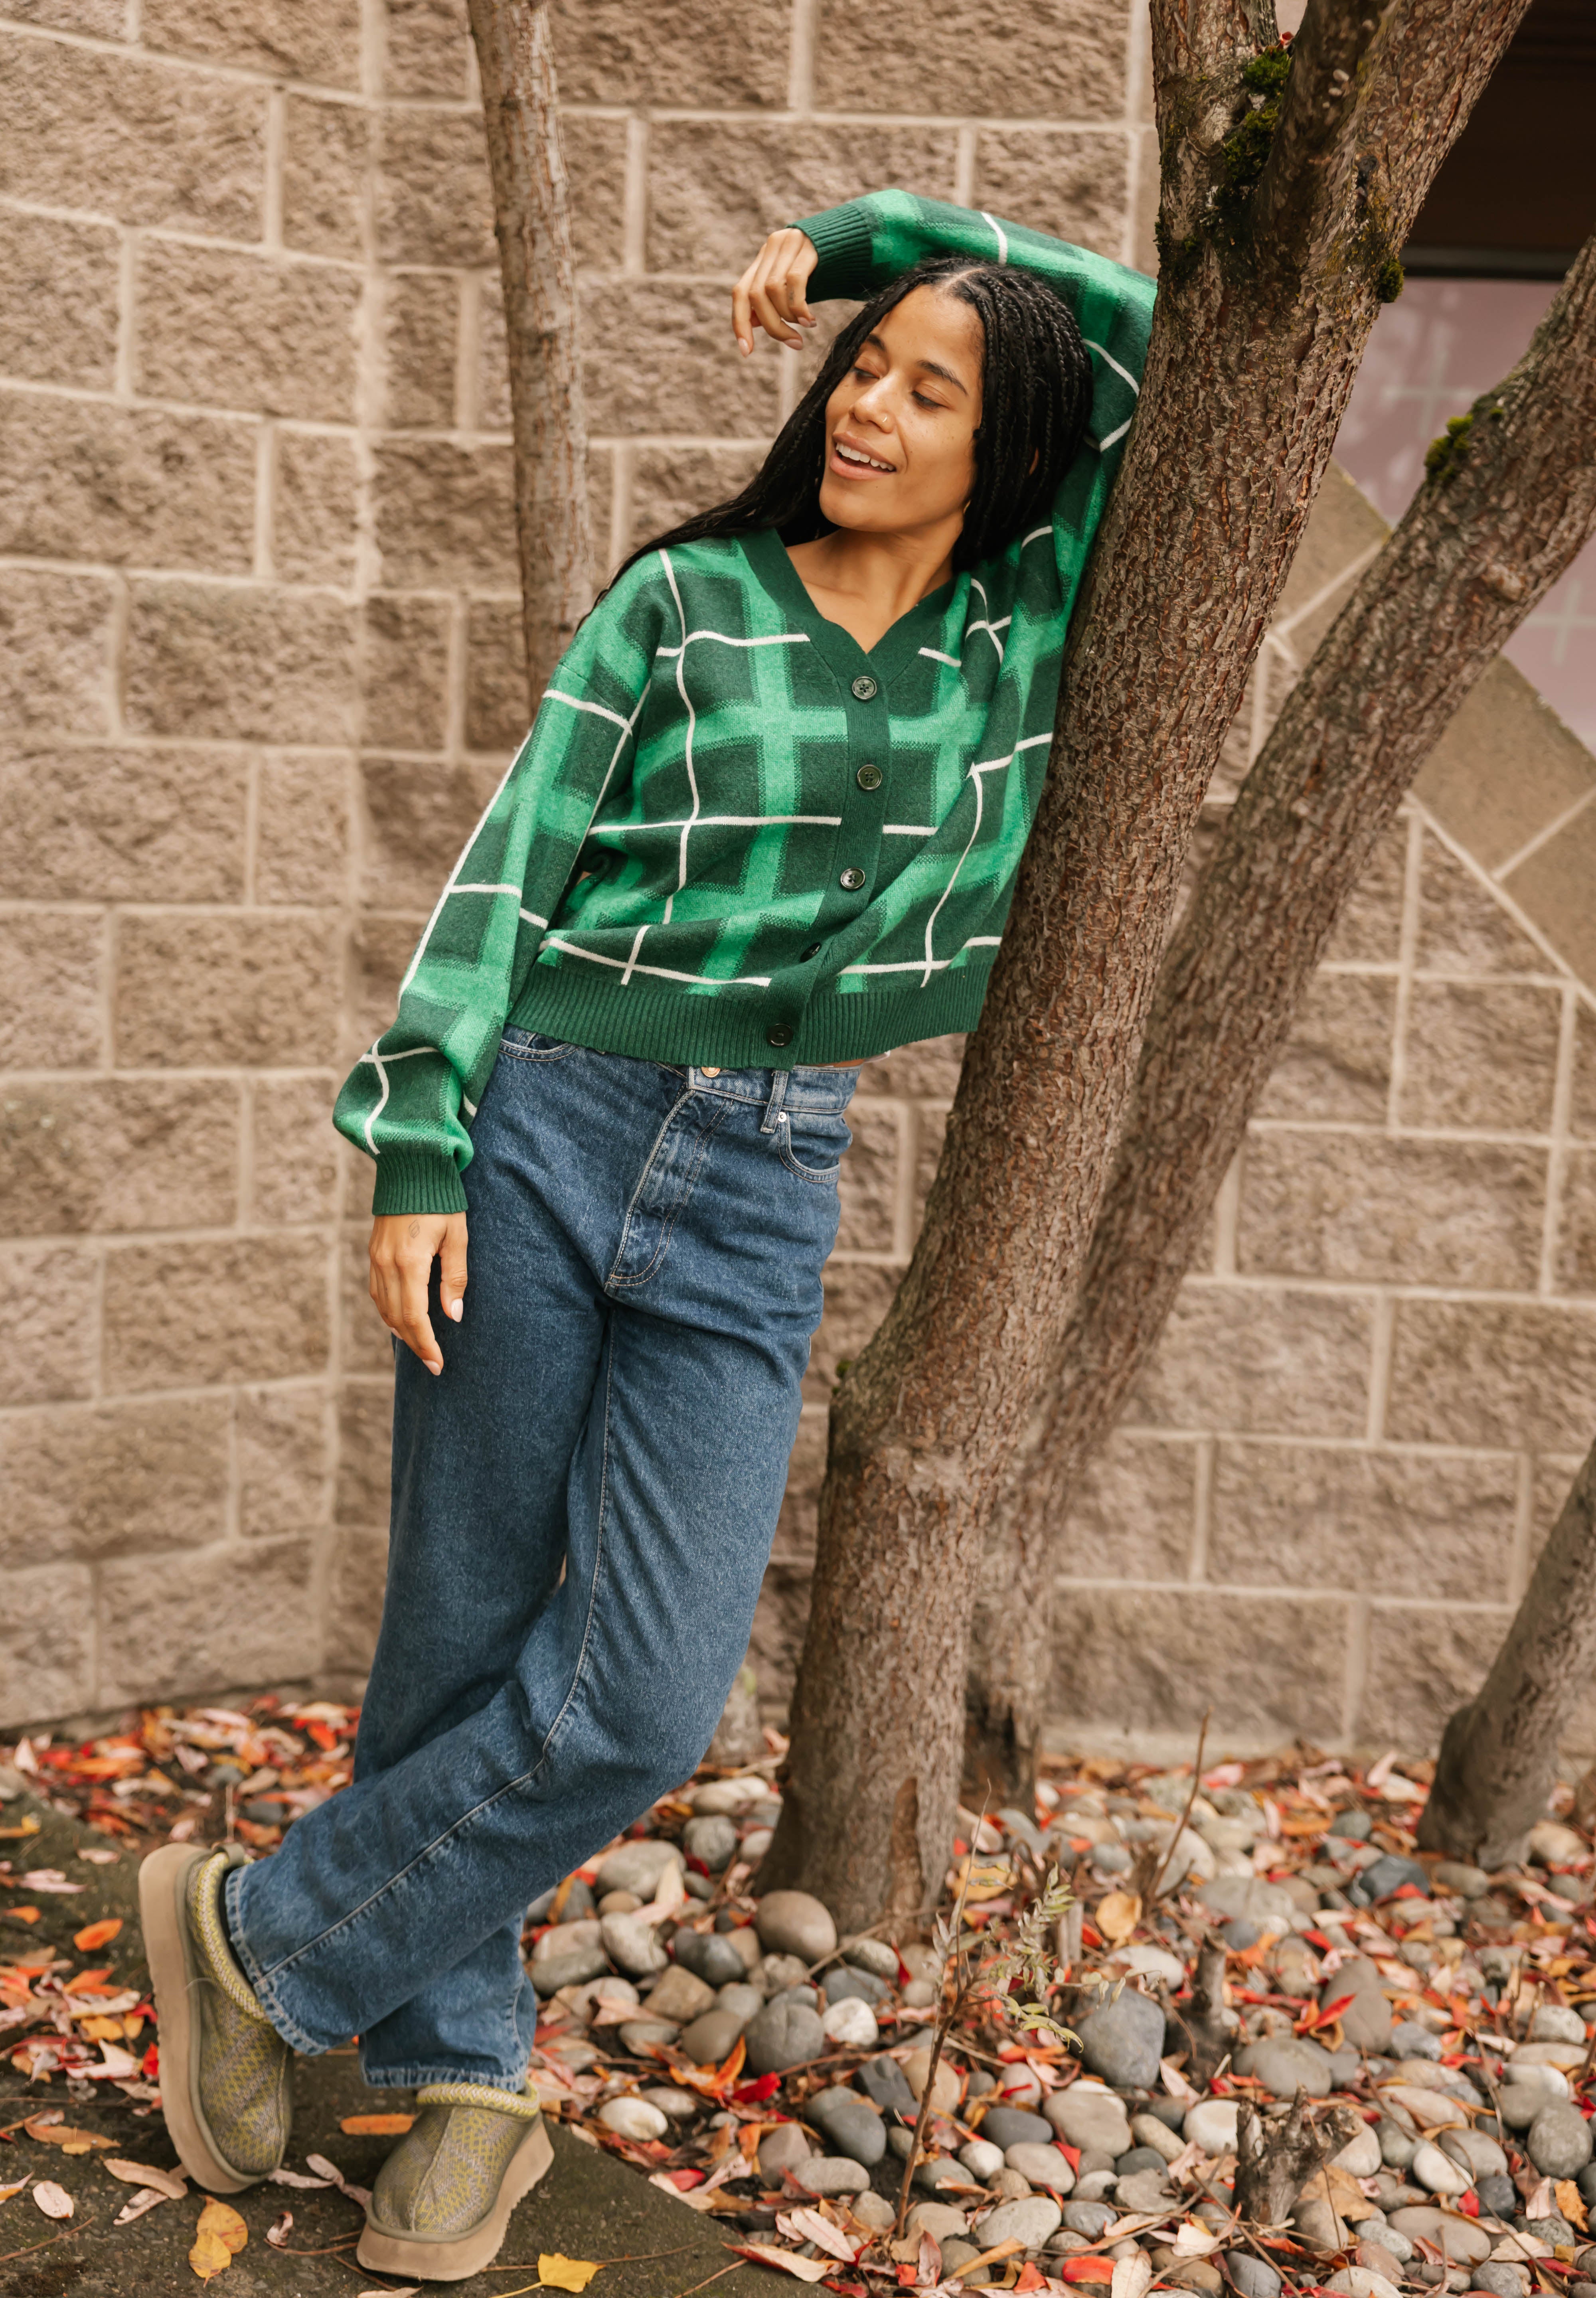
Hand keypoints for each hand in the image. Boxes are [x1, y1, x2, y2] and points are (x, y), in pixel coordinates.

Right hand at [369, 1212, 467, 1375]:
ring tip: (419, 1346)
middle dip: (415, 1344)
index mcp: (410, 1262)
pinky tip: (399, 1319)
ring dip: (400, 1330)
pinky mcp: (373, 1252)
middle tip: (432, 1363)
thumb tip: (453, 1315)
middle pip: (396, 1318)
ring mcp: (375, 1258)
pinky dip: (387, 1311)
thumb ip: (454, 1277)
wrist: (411, 1167)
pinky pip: (376, 1291)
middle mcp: (387, 1264)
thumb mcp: (457, 1237)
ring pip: (383, 1307)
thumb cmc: (441, 1200)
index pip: (414, 1317)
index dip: (425, 1344)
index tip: (438, 1364)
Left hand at [732, 228, 818, 355]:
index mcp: (763, 259)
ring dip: (788, 317)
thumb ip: (772, 300)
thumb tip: (752, 322)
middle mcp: (772, 248)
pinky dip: (799, 307)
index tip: (747, 351)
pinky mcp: (808, 246)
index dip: (740, 323)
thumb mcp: (793, 286)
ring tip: (806, 326)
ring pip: (773, 289)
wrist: (851, 237)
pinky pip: (795, 282)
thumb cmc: (823, 268)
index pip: (741, 292)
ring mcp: (789, 243)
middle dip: (773, 326)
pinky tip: (810, 319)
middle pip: (756, 295)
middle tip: (794, 343)